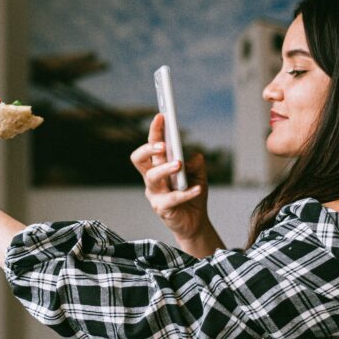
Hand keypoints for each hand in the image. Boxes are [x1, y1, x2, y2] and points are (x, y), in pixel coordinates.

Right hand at [131, 114, 219, 252]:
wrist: (195, 222)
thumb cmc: (192, 194)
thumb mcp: (199, 174)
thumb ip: (196, 163)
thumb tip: (190, 156)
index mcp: (159, 165)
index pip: (152, 145)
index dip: (154, 130)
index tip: (162, 116)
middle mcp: (152, 178)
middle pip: (139, 159)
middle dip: (148, 149)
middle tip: (163, 144)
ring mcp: (154, 194)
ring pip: (152, 177)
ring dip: (165, 168)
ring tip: (179, 164)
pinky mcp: (161, 208)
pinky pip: (171, 198)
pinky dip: (186, 192)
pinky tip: (197, 188)